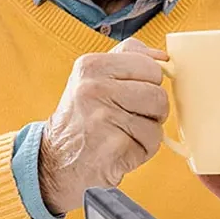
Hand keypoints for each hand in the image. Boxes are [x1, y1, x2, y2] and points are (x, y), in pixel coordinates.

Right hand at [39, 38, 169, 214]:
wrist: (57, 162)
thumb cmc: (84, 116)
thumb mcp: (94, 77)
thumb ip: (128, 57)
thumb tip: (162, 56)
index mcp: (91, 66)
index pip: (151, 66)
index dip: (150, 82)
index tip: (132, 91)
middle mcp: (93, 89)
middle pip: (158, 94)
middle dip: (153, 109)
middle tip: (128, 116)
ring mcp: (103, 118)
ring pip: (158, 119)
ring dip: (148, 130)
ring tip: (123, 132)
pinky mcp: (113, 146)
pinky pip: (152, 142)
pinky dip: (143, 149)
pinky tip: (120, 148)